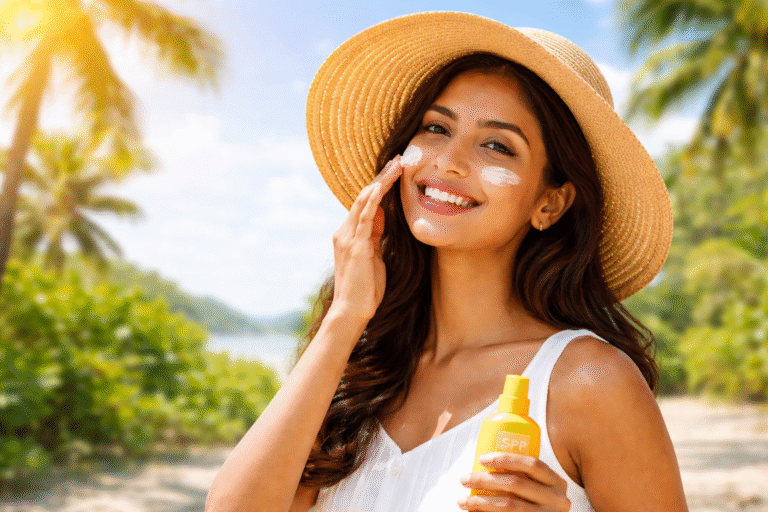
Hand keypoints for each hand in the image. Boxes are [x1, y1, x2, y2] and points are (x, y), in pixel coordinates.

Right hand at [329, 157, 402, 321]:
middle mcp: (344, 232)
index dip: (380, 186)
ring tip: (397, 166)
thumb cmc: (365, 289)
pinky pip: (365, 215)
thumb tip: (382, 215)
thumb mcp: (374, 257)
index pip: (365, 203)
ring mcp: (348, 237)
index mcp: (348, 234)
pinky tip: (384, 185)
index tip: (395, 172)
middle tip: (399, 160)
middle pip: (365, 196)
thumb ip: (375, 236)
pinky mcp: (356, 245)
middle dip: (383, 177)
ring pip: (365, 201)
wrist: (351, 311)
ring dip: (382, 181)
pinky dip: (375, 198)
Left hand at [457, 453, 570, 510]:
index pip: (532, 464)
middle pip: (516, 483)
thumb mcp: (537, 488)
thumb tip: (482, 461)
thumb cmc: (534, 504)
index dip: (506, 458)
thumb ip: (521, 475)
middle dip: (484, 479)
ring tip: (463, 500)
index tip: (481, 459)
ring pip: (509, 505)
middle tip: (464, 479)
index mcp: (557, 482)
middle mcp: (557, 500)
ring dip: (480, 501)